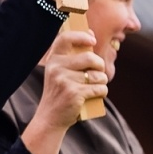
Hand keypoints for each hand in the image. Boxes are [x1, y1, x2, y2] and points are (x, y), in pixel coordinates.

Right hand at [18, 30, 105, 153]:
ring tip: (93, 88)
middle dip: (100, 66)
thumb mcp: (59, 72)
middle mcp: (57, 68)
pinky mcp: (75, 93)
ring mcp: (65, 81)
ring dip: (102, 82)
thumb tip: (91, 35)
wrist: (51, 117)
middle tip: (98, 72)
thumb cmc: (60, 92)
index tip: (92, 39)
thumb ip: (72, 56)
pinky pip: (100, 88)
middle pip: (90, 58)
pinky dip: (101, 93)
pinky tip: (94, 96)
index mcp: (53, 60)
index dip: (81, 35)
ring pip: (98, 75)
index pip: (65, 38)